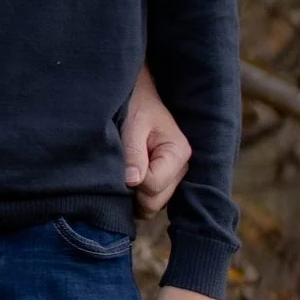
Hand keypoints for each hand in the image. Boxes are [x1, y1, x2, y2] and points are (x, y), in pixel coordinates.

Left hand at [123, 68, 191, 218]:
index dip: (133, 180)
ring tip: (122, 170)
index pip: (154, 186)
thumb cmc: (136, 105)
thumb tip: (132, 181)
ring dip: (133, 195)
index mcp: (178, 153)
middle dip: (133, 193)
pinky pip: (148, 199)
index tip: (122, 164)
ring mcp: (172, 177)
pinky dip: (135, 194)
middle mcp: (181, 169)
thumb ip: (133, 152)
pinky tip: (126, 177)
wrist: (138, 95)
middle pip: (154, 202)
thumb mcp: (133, 123)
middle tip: (118, 170)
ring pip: (151, 204)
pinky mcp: (162, 180)